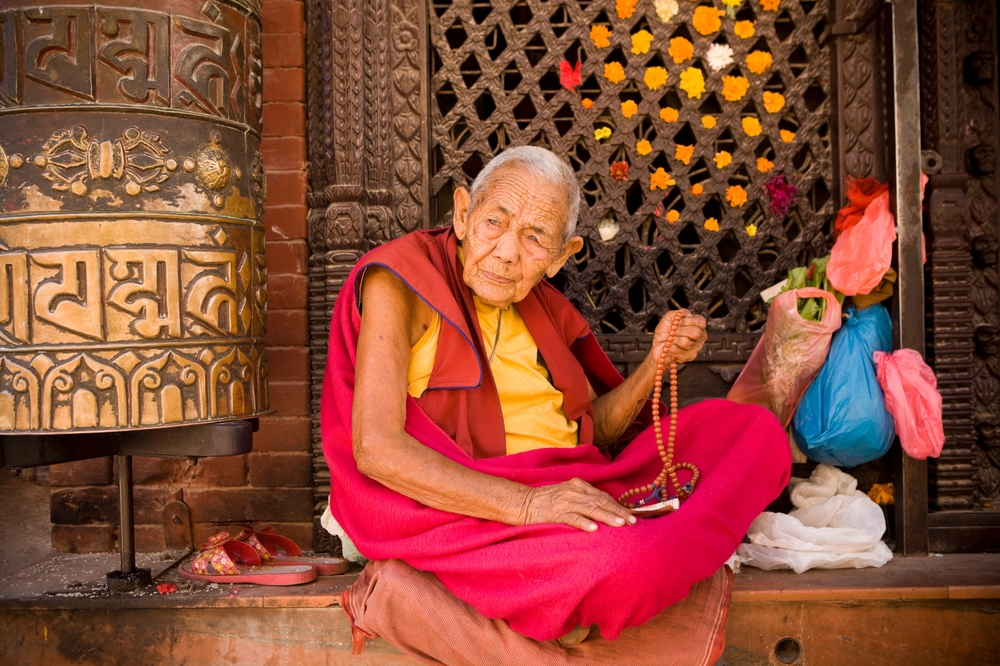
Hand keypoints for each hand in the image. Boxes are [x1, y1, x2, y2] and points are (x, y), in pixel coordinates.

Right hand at [520, 478, 635, 531]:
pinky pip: (572, 517)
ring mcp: (565, 501)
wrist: (523, 502)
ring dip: (606, 516)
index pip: (603, 496)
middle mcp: (574, 491)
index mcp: (578, 485)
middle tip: (632, 522)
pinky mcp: (555, 512)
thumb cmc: (547, 501)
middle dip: (618, 512)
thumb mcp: (568, 494)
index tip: (631, 515)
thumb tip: (606, 510)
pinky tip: (594, 529)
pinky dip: (584, 522)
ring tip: (619, 524)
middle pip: (600, 501)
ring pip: (590, 508)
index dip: (618, 506)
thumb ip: (585, 499)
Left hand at [651, 310, 706, 364]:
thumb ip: (678, 313)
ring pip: (687, 343)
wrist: (658, 345)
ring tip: (670, 339)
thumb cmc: (665, 332)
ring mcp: (696, 347)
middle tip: (672, 331)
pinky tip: (669, 347)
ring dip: (674, 340)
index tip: (678, 321)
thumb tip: (684, 314)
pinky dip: (670, 348)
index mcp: (698, 325)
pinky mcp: (690, 356)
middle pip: (696, 333)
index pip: (701, 322)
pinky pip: (680, 352)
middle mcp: (700, 336)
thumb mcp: (669, 318)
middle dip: (680, 331)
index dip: (689, 321)